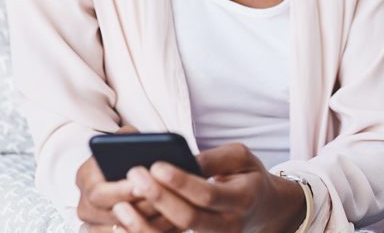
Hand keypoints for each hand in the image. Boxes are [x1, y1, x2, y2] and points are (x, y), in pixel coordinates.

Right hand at [76, 126, 179, 232]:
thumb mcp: (126, 138)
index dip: (121, 192)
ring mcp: (92, 224)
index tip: (142, 187)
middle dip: (138, 210)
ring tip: (168, 217)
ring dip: (143, 226)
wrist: (121, 171)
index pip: (98, 193)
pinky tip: (163, 227)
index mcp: (85, 177)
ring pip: (116, 231)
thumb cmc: (127, 153)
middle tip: (161, 204)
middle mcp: (84, 204)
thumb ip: (129, 137)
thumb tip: (139, 144)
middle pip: (109, 216)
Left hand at [114, 143, 306, 232]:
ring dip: (144, 225)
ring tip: (120, 206)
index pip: (208, 195)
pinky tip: (122, 224)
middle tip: (134, 175)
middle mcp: (229, 225)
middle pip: (189, 219)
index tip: (156, 165)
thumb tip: (184, 160)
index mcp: (242, 199)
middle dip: (159, 198)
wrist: (263, 209)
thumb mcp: (242, 158)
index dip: (181, 182)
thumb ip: (214, 158)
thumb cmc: (247, 176)